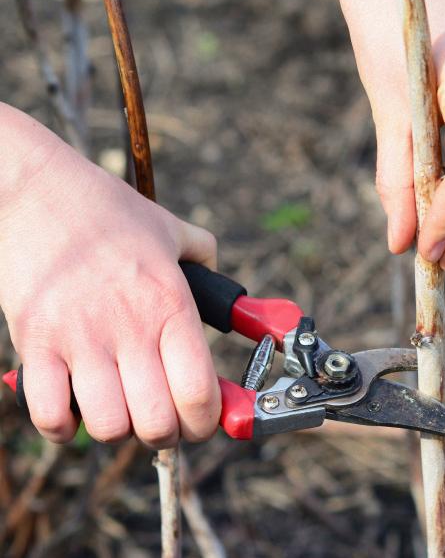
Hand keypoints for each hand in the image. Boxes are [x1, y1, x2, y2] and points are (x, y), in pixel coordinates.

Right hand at [0, 106, 220, 447]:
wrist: (36, 190)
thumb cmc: (106, 211)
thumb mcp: (171, 230)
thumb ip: (205, 259)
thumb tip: (230, 287)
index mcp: (171, 304)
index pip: (199, 392)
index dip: (207, 421)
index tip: (204, 420)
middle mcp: (129, 326)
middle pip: (157, 422)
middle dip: (166, 435)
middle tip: (162, 422)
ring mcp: (79, 337)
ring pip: (108, 426)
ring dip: (117, 431)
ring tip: (119, 411)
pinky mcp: (34, 342)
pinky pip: (49, 414)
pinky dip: (63, 427)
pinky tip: (72, 410)